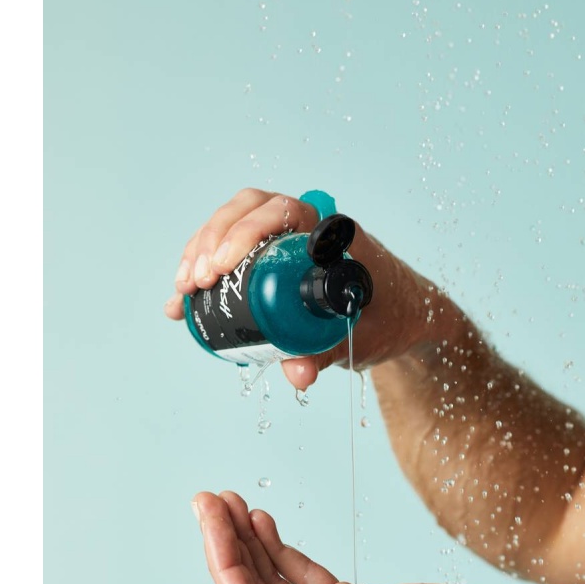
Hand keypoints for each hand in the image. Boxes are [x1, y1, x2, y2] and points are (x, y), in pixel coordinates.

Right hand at [167, 189, 448, 389]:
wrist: (402, 319)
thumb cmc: (389, 320)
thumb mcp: (358, 338)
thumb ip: (326, 354)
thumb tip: (297, 374)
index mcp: (332, 233)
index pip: (282, 211)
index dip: (244, 231)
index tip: (222, 265)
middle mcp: (307, 227)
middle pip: (247, 209)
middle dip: (212, 242)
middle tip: (197, 282)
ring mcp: (287, 239)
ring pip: (234, 224)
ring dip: (201, 251)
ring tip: (184, 290)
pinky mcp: (273, 258)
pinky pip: (234, 251)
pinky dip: (205, 269)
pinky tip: (182, 300)